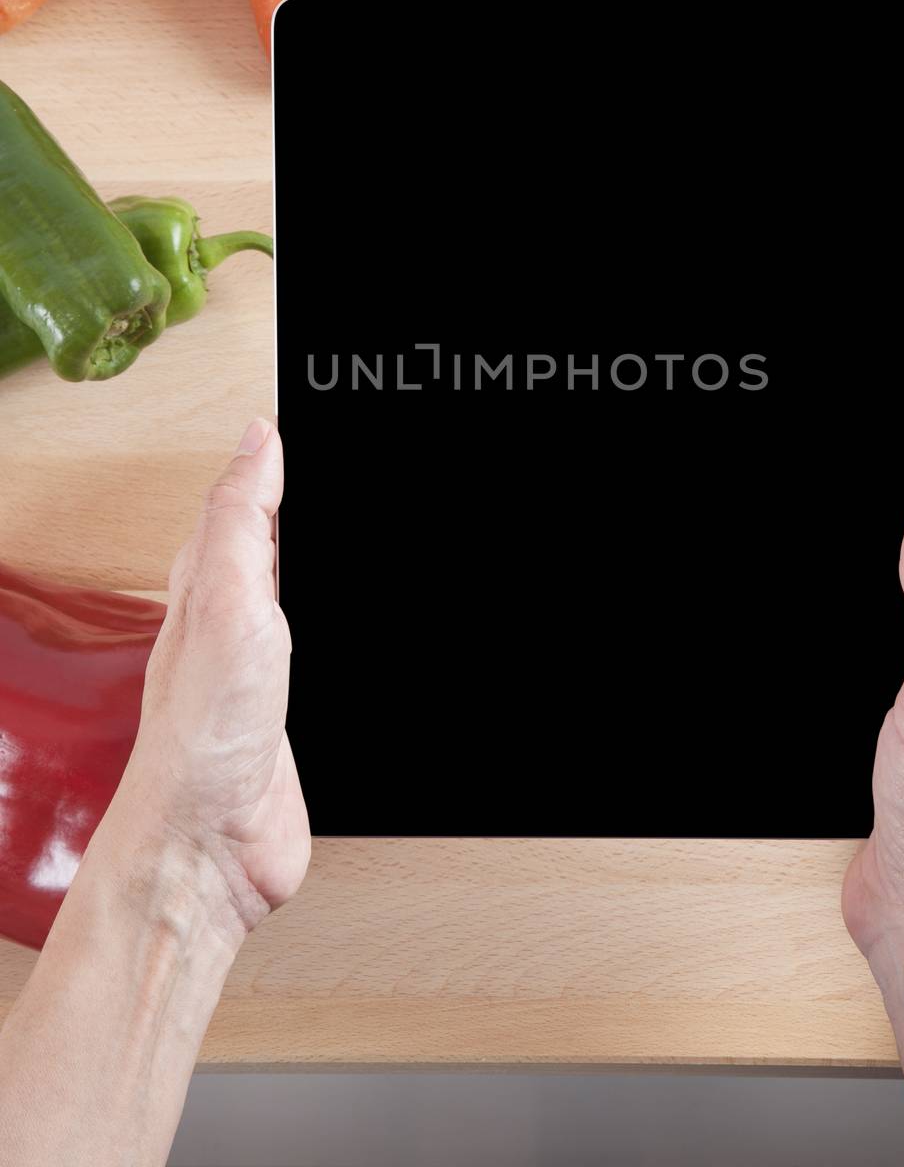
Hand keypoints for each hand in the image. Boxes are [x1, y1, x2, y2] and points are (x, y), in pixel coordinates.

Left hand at [111, 419, 309, 939]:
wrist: (214, 843)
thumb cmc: (205, 735)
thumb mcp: (228, 601)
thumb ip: (241, 519)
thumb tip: (257, 437)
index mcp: (209, 582)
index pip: (239, 501)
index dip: (269, 461)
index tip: (299, 422)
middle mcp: (228, 620)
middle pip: (259, 542)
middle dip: (290, 502)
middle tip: (318, 459)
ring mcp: (258, 666)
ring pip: (284, 591)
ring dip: (306, 559)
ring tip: (325, 520)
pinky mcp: (287, 709)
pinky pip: (310, 647)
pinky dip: (326, 622)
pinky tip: (336, 621)